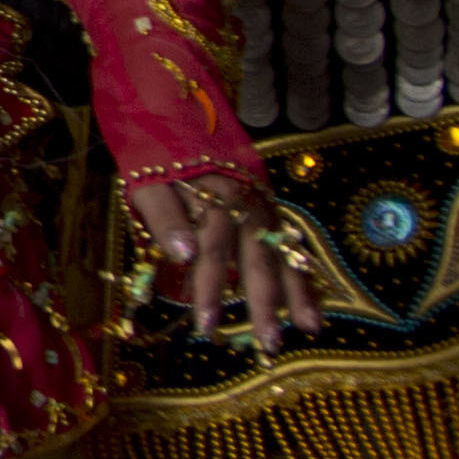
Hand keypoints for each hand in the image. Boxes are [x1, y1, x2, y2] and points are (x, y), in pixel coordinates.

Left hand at [130, 174, 309, 346]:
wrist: (178, 115)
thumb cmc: (156, 157)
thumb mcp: (148, 182)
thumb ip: (165, 217)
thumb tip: (183, 254)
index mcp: (215, 194)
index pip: (213, 248)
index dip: (209, 287)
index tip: (206, 325)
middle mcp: (247, 201)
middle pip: (257, 255)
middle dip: (264, 301)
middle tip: (268, 343)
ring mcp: (263, 205)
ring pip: (283, 251)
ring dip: (296, 292)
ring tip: (308, 328)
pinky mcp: (270, 209)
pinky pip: (290, 246)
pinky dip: (302, 277)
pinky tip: (311, 308)